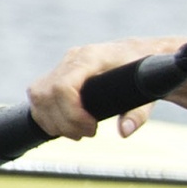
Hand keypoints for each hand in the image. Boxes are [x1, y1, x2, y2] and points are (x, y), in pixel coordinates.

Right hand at [28, 37, 178, 140]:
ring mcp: (63, 66)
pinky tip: (65, 126)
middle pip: (47, 95)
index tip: (92, 127)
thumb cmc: (145, 70)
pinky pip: (38, 97)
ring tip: (79, 132)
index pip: (63, 86)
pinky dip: (46, 116)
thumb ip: (137, 113)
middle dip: (65, 123)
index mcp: (92, 57)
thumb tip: (124, 131)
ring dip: (54, 122)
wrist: (141, 54)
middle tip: (89, 133)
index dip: (72, 113)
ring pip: (39, 97)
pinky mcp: (58, 74)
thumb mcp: (148, 90)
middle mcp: (73, 59)